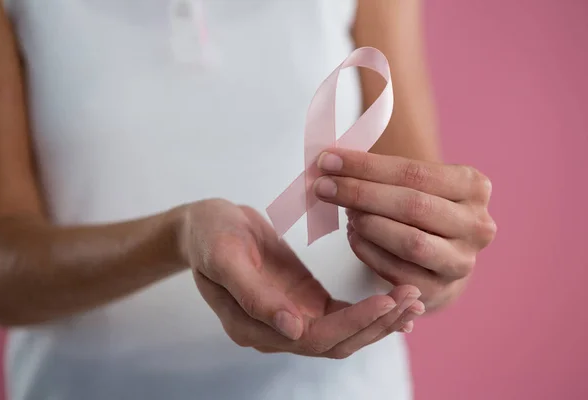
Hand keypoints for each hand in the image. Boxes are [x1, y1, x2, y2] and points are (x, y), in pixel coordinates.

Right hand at [177, 199, 424, 358]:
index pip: (314, 338)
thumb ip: (254, 296)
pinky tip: (394, 301)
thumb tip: (293, 331)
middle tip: (413, 298)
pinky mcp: (305, 300)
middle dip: (377, 323)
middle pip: (337, 341)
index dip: (353, 323)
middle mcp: (277, 331)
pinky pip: (342, 314)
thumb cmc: (211, 236)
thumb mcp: (225, 257)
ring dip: (379, 320)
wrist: (208, 225)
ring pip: (344, 331)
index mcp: (254, 327)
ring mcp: (292, 317)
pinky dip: (369, 310)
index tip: (387, 301)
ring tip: (413, 300)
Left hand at [314, 149, 496, 310]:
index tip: (328, 161)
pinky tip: (354, 237)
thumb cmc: (419, 209)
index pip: (413, 172)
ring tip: (346, 213)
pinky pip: (397, 272)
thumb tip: (329, 163)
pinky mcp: (441, 291)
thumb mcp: (412, 182)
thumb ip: (379, 171)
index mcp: (473, 186)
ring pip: (410, 242)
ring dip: (368, 224)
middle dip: (360, 194)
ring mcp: (462, 261)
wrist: (440, 253)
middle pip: (412, 205)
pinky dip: (368, 252)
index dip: (366, 166)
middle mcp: (477, 224)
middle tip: (323, 187)